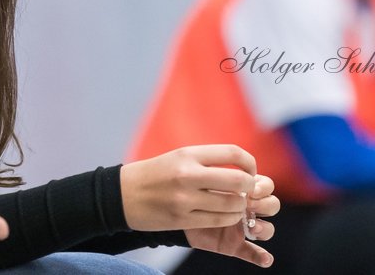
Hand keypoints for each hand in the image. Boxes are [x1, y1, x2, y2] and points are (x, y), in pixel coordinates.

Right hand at [120, 144, 258, 231]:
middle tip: (248, 191)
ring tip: (237, 204)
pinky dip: (228, 218)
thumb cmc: (156, 173)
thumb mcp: (179, 157)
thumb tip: (242, 168)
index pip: (233, 153)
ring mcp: (185, 199)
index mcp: (188, 154)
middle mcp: (188, 175)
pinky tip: (226, 215)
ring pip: (231, 204)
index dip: (249, 163)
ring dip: (240, 206)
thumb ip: (208, 160)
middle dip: (249, 188)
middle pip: (237, 181)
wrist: (123, 194)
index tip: (250, 171)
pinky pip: (218, 220)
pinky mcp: (182, 219)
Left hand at [185, 173, 277, 268]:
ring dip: (265, 228)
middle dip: (265, 205)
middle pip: (272, 205)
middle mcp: (249, 208)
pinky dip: (262, 257)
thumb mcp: (208, 180)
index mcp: (245, 189)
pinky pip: (253, 252)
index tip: (250, 188)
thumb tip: (237, 183)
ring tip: (252, 228)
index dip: (263, 187)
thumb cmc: (194, 190)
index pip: (267, 185)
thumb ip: (222, 179)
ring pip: (268, 228)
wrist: (178, 210)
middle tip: (249, 205)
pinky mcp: (236, 244)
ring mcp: (244, 227)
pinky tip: (265, 259)